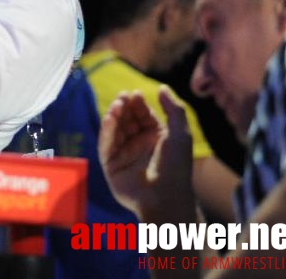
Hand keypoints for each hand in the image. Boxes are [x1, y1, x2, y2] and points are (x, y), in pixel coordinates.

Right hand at [98, 86, 193, 219]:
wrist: (164, 196)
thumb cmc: (176, 166)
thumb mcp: (180, 134)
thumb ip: (174, 109)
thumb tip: (162, 88)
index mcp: (155, 138)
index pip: (143, 115)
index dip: (138, 104)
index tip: (135, 93)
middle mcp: (138, 144)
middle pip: (127, 120)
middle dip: (124, 107)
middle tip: (123, 96)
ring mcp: (124, 154)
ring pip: (115, 129)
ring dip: (114, 116)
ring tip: (117, 105)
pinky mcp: (111, 164)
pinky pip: (106, 144)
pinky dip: (106, 130)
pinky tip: (110, 118)